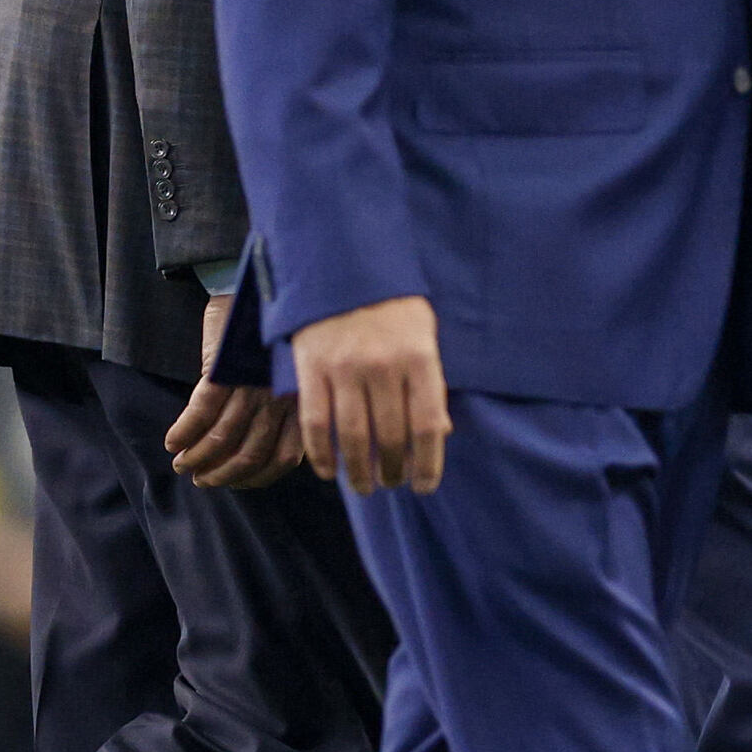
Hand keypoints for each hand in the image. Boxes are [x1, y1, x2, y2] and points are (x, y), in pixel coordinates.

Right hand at [166, 287, 307, 488]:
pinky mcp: (224, 367)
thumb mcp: (285, 374)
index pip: (283, 460)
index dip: (254, 479)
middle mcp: (279, 397)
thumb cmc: (265, 334)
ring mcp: (252, 383)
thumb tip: (254, 460)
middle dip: (222, 475)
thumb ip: (280, 413)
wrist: (246, 284)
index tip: (233, 483)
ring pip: (224, 437)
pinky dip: (185, 431)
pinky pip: (202, 410)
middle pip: (250, 454)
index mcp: (299, 403)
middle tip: (200, 480)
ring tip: (181, 464)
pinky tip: (172, 442)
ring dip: (198, 457)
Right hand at [290, 294, 448, 494]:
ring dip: (358, 470)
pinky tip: (328, 470)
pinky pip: (315, 422)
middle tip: (391, 483)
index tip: (425, 486)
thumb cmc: (392, 305)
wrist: (343, 265)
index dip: (429, 464)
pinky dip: (321, 452)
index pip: (428, 426)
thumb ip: (431, 383)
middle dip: (392, 469)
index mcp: (419, 359)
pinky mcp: (311, 368)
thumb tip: (440, 432)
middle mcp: (383, 367)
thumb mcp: (425, 335)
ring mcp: (344, 368)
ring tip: (365, 486)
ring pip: (352, 436)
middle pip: (390, 436)